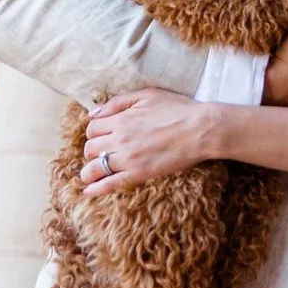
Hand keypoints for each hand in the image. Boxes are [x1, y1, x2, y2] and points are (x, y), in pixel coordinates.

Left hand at [80, 88, 224, 195]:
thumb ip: (117, 103)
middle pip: (90, 149)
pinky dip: (96, 189)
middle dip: (92, 150)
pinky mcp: (139, 174)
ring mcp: (128, 159)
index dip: (95, 132)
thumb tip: (92, 113)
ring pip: (94, 168)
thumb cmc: (177, 109)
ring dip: (88, 171)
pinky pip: (110, 184)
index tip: (103, 135)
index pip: (92, 128)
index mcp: (121, 119)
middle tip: (103, 152)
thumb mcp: (146, 95)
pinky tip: (88, 191)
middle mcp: (120, 139)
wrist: (200, 129)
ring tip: (91, 173)